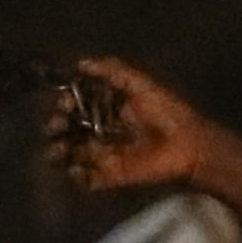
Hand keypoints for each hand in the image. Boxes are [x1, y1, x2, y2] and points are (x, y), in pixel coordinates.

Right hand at [55, 56, 224, 196]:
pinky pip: (85, 180)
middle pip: (66, 130)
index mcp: (105, 109)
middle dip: (55, 127)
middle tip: (56, 126)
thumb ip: (112, 70)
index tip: (64, 103)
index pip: (74, 106)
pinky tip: (75, 167)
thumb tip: (79, 62)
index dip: (63, 104)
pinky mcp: (109, 176)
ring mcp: (103, 155)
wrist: (187, 143)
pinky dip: (75, 176)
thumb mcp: (140, 84)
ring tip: (58, 149)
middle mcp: (99, 131)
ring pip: (69, 155)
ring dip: (57, 152)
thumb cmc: (166, 111)